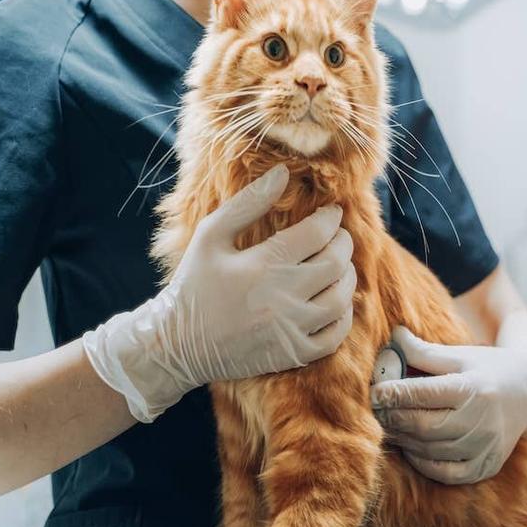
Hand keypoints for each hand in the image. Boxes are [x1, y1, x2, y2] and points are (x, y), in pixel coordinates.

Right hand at [84, 165, 355, 421]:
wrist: (178, 344)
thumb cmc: (194, 284)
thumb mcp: (210, 236)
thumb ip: (247, 202)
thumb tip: (283, 173)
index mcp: (262, 264)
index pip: (317, 233)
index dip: (331, 218)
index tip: (331, 213)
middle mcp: (282, 298)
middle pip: (335, 264)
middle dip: (343, 243)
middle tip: (339, 236)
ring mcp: (290, 329)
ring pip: (341, 299)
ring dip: (348, 277)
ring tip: (340, 266)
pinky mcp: (293, 354)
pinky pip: (335, 335)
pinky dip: (343, 316)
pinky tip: (336, 303)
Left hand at [369, 326, 526, 484]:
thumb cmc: (488, 369)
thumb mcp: (460, 356)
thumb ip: (425, 352)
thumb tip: (393, 338)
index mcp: (473, 388)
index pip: (424, 394)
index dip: (394, 393)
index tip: (374, 392)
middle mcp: (480, 420)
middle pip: (423, 425)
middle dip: (393, 418)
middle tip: (374, 411)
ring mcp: (484, 447)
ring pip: (430, 450)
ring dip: (403, 440)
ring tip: (388, 427)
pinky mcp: (485, 466)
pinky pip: (445, 473)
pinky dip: (423, 463)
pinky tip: (411, 447)